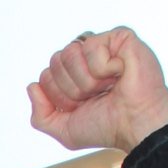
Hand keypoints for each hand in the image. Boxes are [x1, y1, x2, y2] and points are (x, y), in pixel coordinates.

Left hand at [27, 28, 167, 155]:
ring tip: (109, 85)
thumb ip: (40, 116)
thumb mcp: (64, 130)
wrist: (135, 124)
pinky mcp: (120, 37)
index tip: (83, 106)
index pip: (46, 75)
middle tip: (97, 95)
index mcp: (73, 75)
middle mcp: (86, 58)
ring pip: (70, 53)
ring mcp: (103, 45)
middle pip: (55, 61)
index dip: (60, 96)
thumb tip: (32, 86)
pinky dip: (104, 67)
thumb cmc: (107, 126)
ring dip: (87, 79)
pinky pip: (92, 46)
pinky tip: (120, 73)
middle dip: (72, 88)